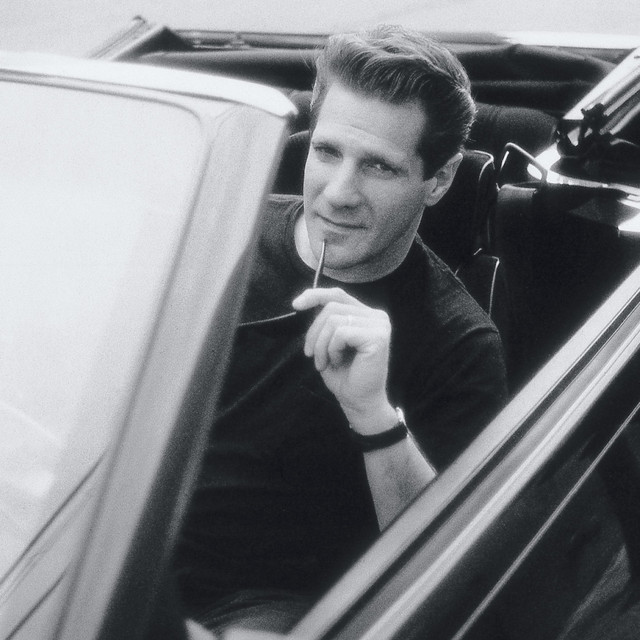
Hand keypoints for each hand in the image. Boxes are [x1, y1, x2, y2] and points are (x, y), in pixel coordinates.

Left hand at [292, 287, 393, 430]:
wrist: (358, 402)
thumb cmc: (344, 376)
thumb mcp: (328, 343)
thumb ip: (325, 321)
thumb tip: (305, 300)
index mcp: (366, 315)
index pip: (338, 294)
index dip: (315, 295)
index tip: (295, 305)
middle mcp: (376, 316)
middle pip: (331, 307)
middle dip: (314, 332)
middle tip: (311, 355)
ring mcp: (380, 325)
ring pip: (333, 319)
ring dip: (321, 344)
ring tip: (325, 362)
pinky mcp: (378, 336)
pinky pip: (341, 332)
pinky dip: (332, 349)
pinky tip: (337, 362)